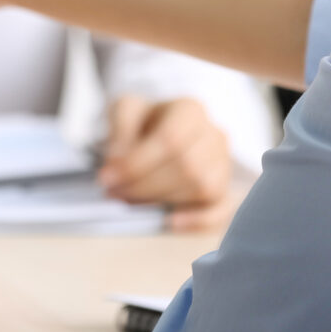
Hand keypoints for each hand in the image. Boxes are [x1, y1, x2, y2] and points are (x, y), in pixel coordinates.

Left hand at [97, 96, 233, 231]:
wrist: (159, 132)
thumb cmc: (143, 122)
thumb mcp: (124, 110)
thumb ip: (119, 128)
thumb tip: (118, 160)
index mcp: (190, 110)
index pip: (171, 140)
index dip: (138, 163)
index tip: (107, 178)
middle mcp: (214, 135)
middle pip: (187, 166)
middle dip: (145, 186)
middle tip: (114, 193)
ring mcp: (223, 164)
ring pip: (201, 188)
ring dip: (162, 200)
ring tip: (130, 200)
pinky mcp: (223, 191)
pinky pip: (220, 210)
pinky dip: (197, 220)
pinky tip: (170, 221)